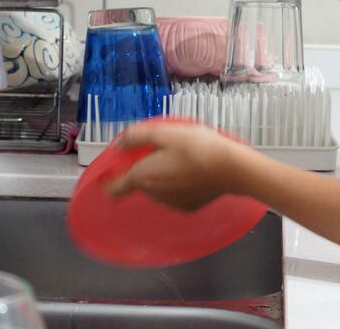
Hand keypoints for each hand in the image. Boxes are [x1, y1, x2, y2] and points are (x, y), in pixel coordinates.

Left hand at [105, 122, 251, 211]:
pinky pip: (175, 194)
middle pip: (139, 182)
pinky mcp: (189, 207)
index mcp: (143, 177)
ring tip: (180, 158)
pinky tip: (192, 171)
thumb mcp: (164, 132)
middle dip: (143, 168)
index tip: (108, 172)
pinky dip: (178, 184)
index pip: (114, 188)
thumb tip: (118, 144)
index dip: (106, 181)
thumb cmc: (197, 147)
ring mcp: (172, 203)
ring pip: (158, 188)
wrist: (232, 169)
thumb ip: (136, 136)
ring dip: (161, 176)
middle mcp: (154, 194)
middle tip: (159, 149)